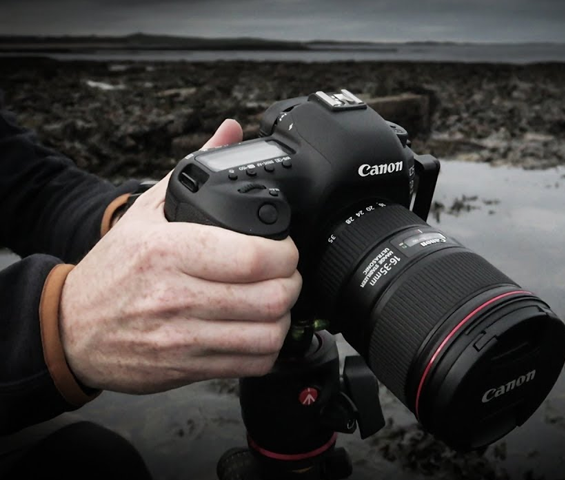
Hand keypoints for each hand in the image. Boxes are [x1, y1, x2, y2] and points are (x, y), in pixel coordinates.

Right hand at [59, 120, 301, 393]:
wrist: (71, 326)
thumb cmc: (114, 267)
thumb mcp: (148, 210)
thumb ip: (195, 167)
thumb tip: (231, 130)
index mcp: (169, 250)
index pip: (253, 256)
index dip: (285, 253)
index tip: (284, 249)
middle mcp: (175, 296)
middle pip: (270, 297)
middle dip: (291, 283)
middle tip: (286, 275)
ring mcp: (181, 337)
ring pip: (266, 335)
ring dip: (283, 317)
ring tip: (275, 302)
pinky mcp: (185, 367)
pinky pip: (249, 364)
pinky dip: (267, 349)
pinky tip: (258, 331)